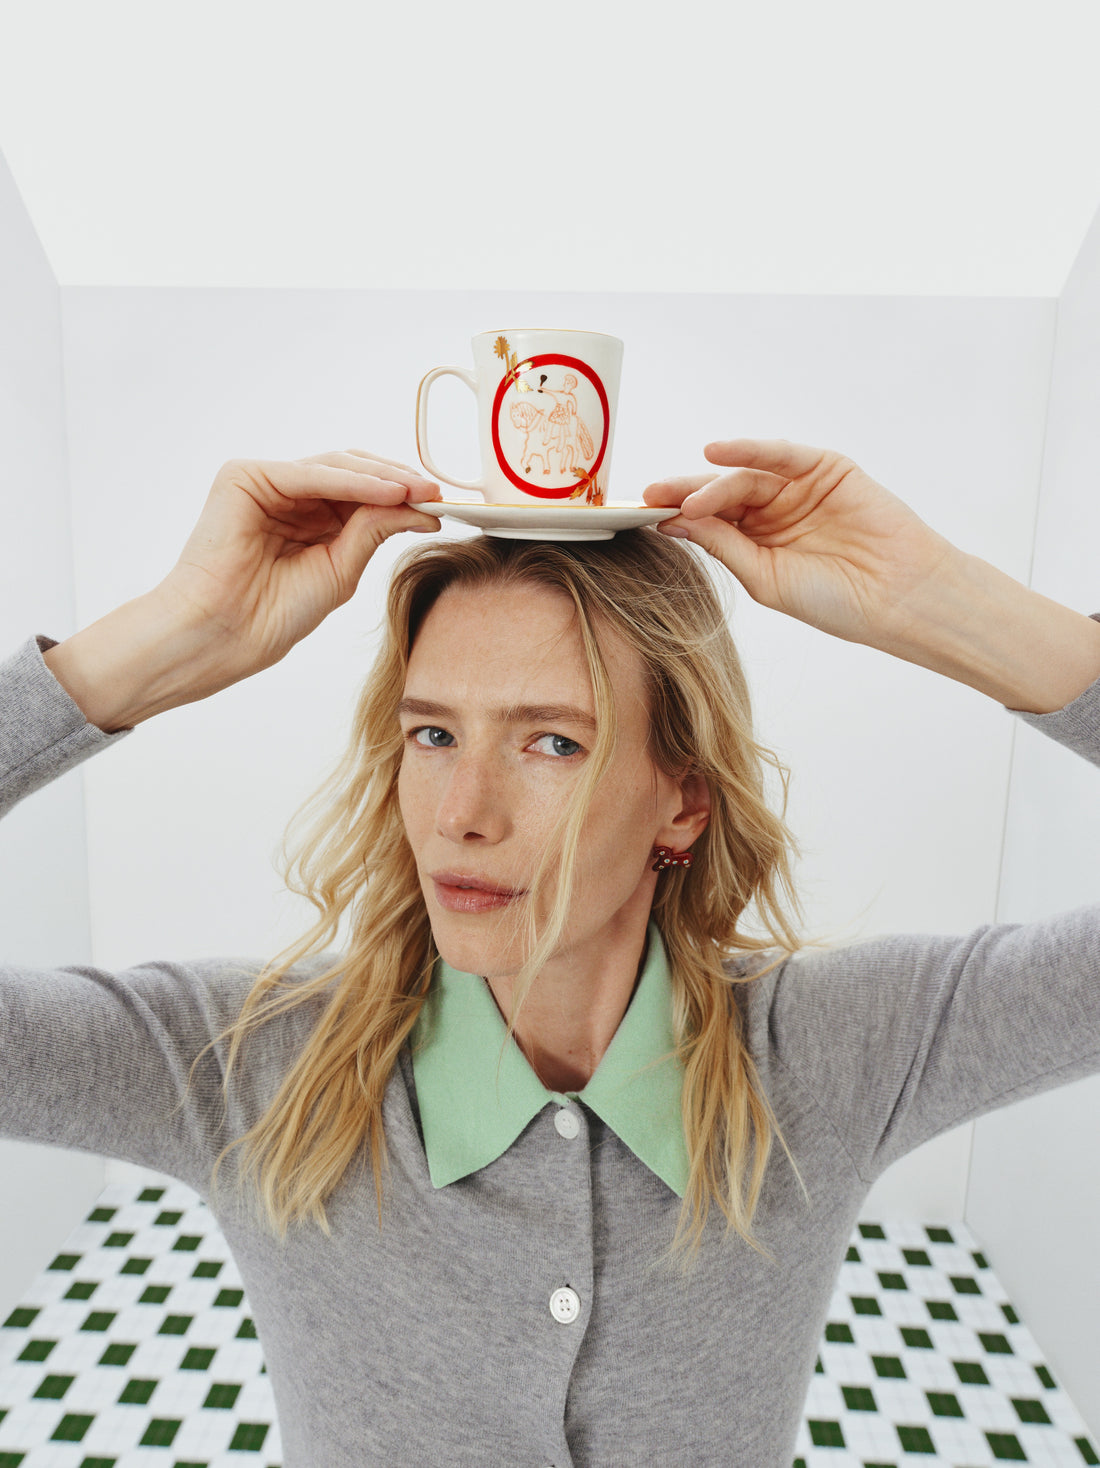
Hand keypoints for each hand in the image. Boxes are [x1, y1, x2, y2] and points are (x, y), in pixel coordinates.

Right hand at [159, 449, 440, 679]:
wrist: (226, 634)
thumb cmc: (273, 613)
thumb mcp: (342, 569)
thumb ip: (373, 531)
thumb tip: (420, 506)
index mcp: (306, 519)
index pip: (361, 495)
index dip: (401, 496)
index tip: (440, 507)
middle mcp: (286, 495)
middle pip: (352, 473)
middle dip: (397, 481)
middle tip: (436, 494)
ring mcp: (264, 482)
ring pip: (336, 467)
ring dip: (383, 478)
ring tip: (420, 491)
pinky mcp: (245, 476)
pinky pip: (311, 473)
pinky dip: (353, 481)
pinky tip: (387, 491)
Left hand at [644, 438, 957, 650]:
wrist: (898, 597)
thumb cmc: (836, 600)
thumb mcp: (765, 577)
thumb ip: (723, 545)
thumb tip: (675, 522)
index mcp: (756, 542)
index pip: (709, 522)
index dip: (677, 517)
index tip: (642, 517)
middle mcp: (773, 512)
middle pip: (719, 495)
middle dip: (683, 494)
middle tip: (650, 496)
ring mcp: (798, 488)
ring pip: (744, 475)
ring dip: (711, 481)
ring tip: (681, 493)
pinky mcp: (825, 468)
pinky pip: (781, 454)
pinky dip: (749, 449)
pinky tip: (717, 453)